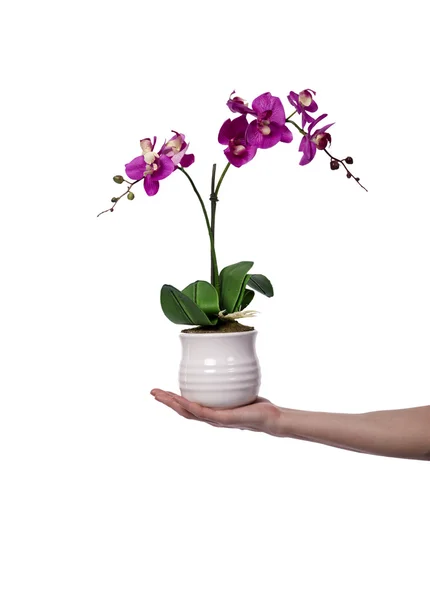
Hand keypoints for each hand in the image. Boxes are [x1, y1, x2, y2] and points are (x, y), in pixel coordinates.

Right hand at [150, 389, 284, 435]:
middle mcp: (210, 417)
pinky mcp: (224, 419)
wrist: (271, 418)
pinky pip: (203, 412)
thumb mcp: (237, 389)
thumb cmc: (256, 405)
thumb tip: (222, 360)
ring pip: (188, 413)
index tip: (160, 390)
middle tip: (152, 392)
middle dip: (166, 401)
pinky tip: (181, 400)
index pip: (187, 406)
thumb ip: (227, 380)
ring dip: (173, 404)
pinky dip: (190, 406)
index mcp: (211, 411)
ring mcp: (216, 420)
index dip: (172, 399)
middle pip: (182, 411)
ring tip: (161, 396)